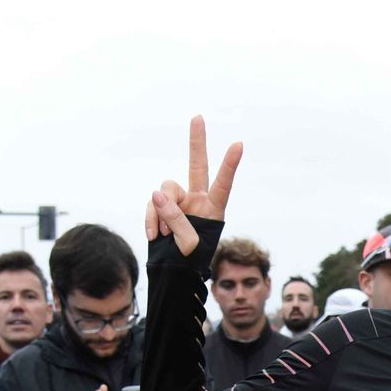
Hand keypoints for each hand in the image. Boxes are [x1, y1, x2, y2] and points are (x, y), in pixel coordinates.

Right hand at [144, 115, 242, 256]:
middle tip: (198, 117)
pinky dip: (151, 218)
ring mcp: (178, 202)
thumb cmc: (188, 262)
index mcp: (213, 209)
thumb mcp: (188, 244)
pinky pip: (152, 204)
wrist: (172, 273)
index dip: (229, 165)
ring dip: (163, 212)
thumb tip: (157, 194)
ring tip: (165, 234)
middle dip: (196, 142)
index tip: (239, 144)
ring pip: (166, 191)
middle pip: (196, 166)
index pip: (223, 184)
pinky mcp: (160, 207)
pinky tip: (154, 236)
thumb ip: (176, 219)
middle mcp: (196, 200)